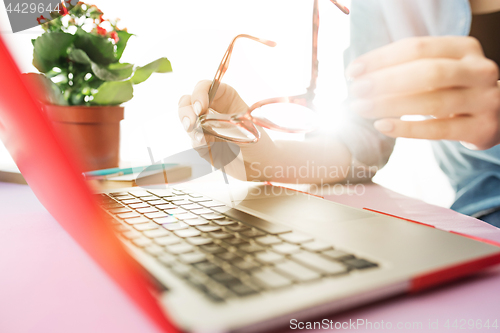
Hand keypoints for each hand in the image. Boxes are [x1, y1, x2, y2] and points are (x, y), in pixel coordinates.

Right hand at [177, 80, 275, 179]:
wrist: (261, 165)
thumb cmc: (259, 142)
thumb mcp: (247, 126)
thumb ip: (225, 122)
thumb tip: (205, 122)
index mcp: (225, 99)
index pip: (205, 87)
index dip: (199, 93)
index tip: (201, 106)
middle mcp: (212, 111)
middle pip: (188, 101)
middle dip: (186, 109)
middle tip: (192, 121)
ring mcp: (205, 127)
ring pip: (186, 119)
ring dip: (188, 124)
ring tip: (196, 131)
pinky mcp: (203, 144)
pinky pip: (193, 139)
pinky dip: (195, 139)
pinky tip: (203, 142)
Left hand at [347, 36, 499, 149]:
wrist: (494, 114)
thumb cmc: (452, 88)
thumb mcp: (438, 68)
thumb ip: (406, 67)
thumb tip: (358, 74)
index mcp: (464, 48)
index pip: (417, 47)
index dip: (381, 59)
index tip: (353, 71)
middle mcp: (479, 70)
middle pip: (427, 72)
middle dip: (385, 81)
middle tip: (356, 90)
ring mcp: (484, 100)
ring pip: (432, 102)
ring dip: (390, 105)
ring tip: (361, 108)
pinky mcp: (480, 128)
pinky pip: (437, 130)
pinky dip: (406, 129)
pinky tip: (381, 126)